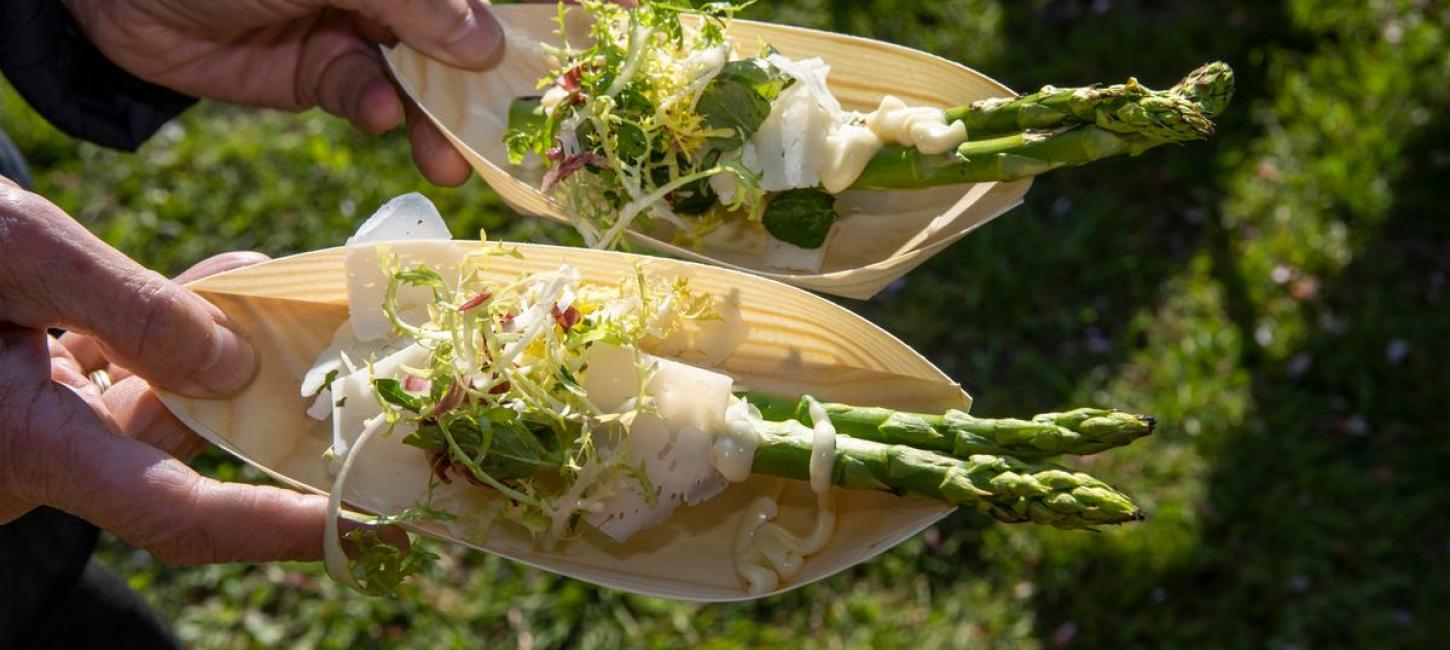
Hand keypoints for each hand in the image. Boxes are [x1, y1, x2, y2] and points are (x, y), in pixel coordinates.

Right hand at [0, 179, 328, 564]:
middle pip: (184, 449)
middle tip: (367, 386)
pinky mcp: (39, 394)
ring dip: (233, 351)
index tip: (355, 530)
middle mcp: (38, 455)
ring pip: (167, 402)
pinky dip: (181, 332)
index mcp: (22, 446)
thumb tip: (238, 367)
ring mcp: (40, 428)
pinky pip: (133, 372)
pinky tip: (233, 282)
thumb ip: (129, 309)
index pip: (171, 513)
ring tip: (296, 298)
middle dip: (271, 413)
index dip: (269, 527)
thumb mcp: (18, 252)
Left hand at [59, 0, 507, 186]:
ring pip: (418, 82)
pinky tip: (377, 116)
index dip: (525, 27)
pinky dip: (377, 112)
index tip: (566, 66)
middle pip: (458, 42)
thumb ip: (412, 4)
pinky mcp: (318, 73)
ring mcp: (353, 28)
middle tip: (516, 141)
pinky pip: (366, 98)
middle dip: (486, 91)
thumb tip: (485, 47)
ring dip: (438, 122)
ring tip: (452, 161)